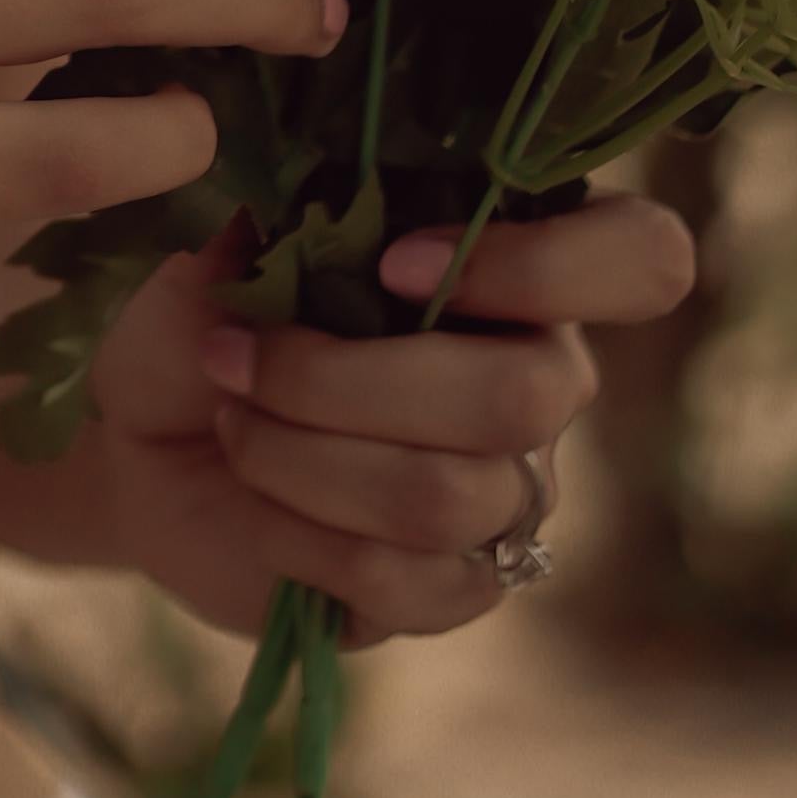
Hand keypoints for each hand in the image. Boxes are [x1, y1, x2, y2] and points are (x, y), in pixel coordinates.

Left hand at [73, 191, 697, 641]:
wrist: (153, 445)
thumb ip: (269, 215)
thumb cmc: (207, 321)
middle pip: (528, 395)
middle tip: (235, 355)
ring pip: (449, 494)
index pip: (643, 260)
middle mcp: (541, 379)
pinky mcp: (454, 589)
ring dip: (303, 454)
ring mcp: (510, 494)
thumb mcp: (219, 247)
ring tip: (234, 420)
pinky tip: (256, 500)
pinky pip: (404, 580)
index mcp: (514, 264)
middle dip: (348, 378)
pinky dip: (299, 534)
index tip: (392, 262)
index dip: (544, 264)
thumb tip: (280, 208)